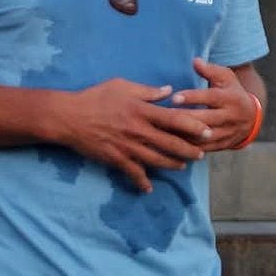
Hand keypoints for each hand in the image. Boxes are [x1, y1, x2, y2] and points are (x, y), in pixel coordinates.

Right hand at [53, 78, 211, 192]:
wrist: (67, 117)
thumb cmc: (95, 97)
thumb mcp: (122, 86)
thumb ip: (148, 91)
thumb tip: (169, 91)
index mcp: (142, 111)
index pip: (175, 120)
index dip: (194, 126)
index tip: (207, 131)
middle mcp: (138, 130)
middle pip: (171, 143)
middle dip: (189, 150)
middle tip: (201, 154)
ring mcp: (128, 146)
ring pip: (157, 160)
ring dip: (173, 164)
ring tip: (183, 166)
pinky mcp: (116, 158)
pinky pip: (133, 173)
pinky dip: (142, 182)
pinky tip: (148, 188)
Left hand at [171, 58, 260, 152]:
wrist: (252, 118)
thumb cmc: (232, 92)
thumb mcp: (226, 77)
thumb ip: (210, 70)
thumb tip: (195, 61)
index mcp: (231, 98)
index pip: (211, 97)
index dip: (192, 98)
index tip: (173, 98)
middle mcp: (231, 116)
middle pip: (205, 119)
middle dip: (183, 118)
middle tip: (161, 116)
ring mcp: (227, 132)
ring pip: (204, 137)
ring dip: (184, 135)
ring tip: (163, 131)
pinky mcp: (223, 145)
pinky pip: (204, 148)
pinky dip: (188, 147)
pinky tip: (172, 143)